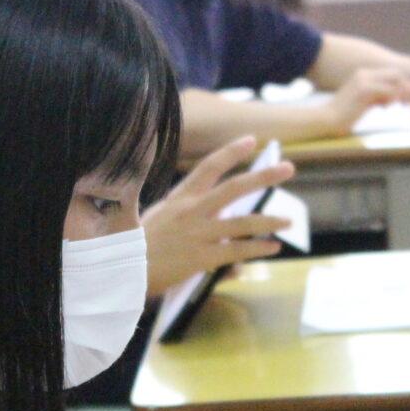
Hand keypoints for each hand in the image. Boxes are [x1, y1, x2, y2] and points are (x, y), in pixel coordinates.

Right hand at [142, 136, 296, 295]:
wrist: (120, 271)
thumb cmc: (134, 245)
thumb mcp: (158, 218)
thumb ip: (186, 213)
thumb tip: (213, 215)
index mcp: (179, 198)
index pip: (209, 167)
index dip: (232, 152)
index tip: (252, 140)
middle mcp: (191, 211)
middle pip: (234, 188)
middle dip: (263, 177)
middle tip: (288, 167)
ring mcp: (198, 234)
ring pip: (242, 222)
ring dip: (269, 220)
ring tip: (288, 221)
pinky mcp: (202, 258)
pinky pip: (237, 251)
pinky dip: (257, 249)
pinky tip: (272, 248)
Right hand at [321, 67, 409, 136]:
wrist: (325, 119)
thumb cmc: (343, 116)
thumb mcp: (364, 103)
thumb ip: (378, 97)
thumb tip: (393, 99)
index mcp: (363, 75)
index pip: (391, 74)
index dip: (403, 85)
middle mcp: (364, 74)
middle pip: (397, 74)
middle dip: (406, 88)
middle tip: (406, 104)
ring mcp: (364, 80)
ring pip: (395, 80)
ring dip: (401, 93)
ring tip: (398, 105)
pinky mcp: (364, 89)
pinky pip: (388, 90)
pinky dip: (392, 98)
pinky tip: (384, 107)